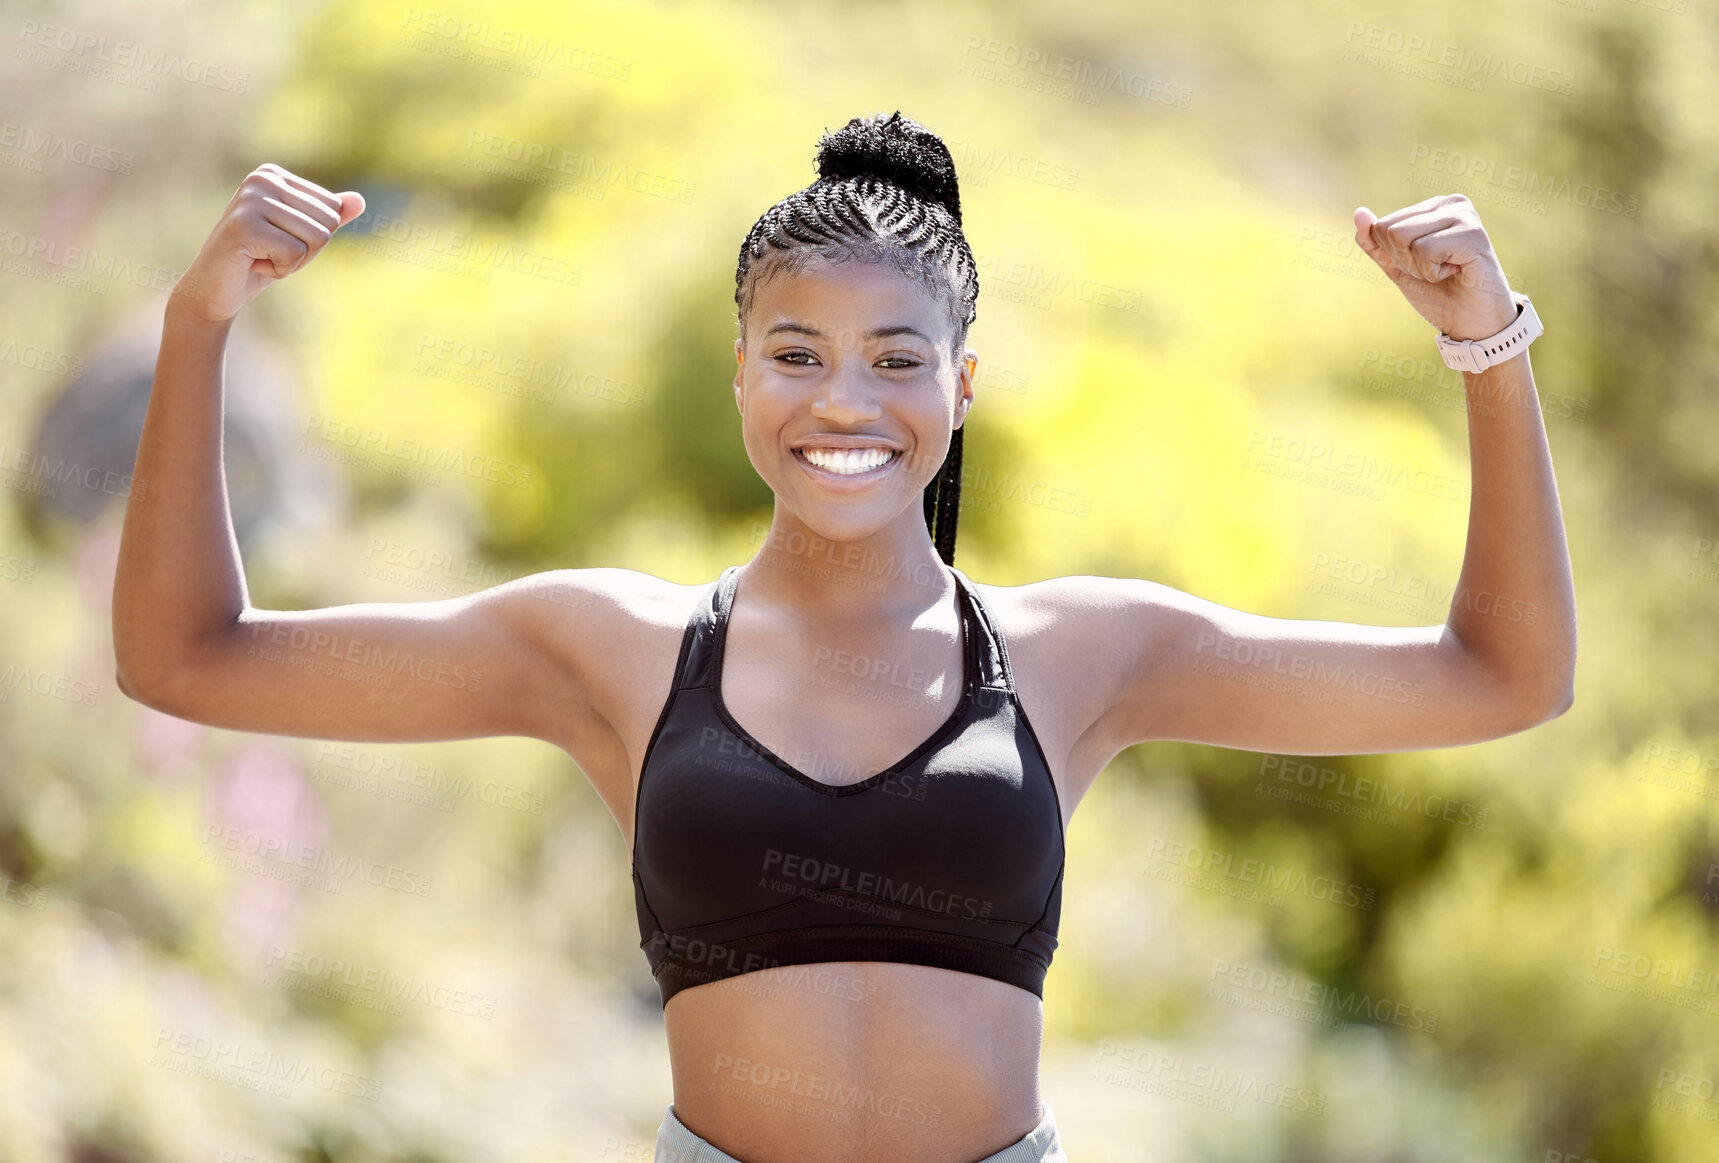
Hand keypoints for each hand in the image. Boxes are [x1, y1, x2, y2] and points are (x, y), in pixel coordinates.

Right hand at [171, 163, 364, 324]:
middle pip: (328, 223)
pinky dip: (279, 270)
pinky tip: (252, 263)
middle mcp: (261, 179)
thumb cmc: (259, 260)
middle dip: (306, 250)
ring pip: (315, 239)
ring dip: (293, 261)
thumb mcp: (300, 237)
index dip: (314, 238)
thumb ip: (329, 217)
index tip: (279, 240)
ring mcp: (250, 200)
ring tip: (260, 256)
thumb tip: (360, 200)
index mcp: (274, 175)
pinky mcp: (244, 226)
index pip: (333, 209)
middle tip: (269, 252)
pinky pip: (295, 254)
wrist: (214, 289)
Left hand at [1354, 194, 1517, 341]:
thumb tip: (1359, 213)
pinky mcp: (1473, 233)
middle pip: (1390, 230)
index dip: (1394, 256)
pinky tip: (1456, 271)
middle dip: (1405, 261)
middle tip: (1435, 270)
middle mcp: (1451, 203)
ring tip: (1446, 270)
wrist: (1472, 323)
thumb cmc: (1439, 293)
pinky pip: (1425, 250)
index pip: (1382, 226)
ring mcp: (1464, 215)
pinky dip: (1433, 272)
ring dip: (1419, 267)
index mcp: (1434, 206)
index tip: (1423, 265)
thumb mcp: (1398, 267)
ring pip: (1403, 237)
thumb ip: (1375, 242)